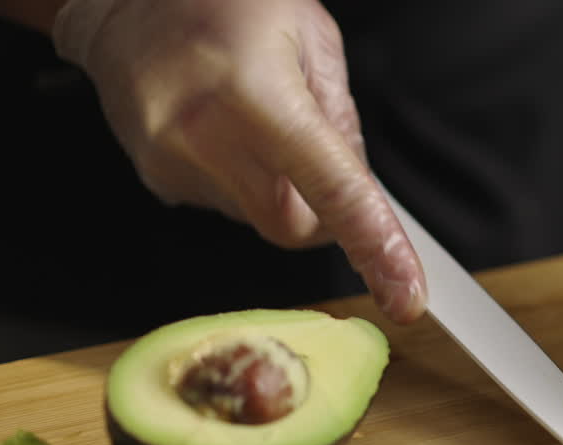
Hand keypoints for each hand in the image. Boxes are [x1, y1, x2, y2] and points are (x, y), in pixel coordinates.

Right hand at [53, 0, 426, 322]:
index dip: (376, 248)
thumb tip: (362, 185)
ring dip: (275, 185)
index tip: (405, 296)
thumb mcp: (310, 36)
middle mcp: (206, 137)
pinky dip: (240, 179)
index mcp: (257, 97)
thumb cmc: (221, 2)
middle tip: (313, 155)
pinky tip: (223, 129)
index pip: (332, 193)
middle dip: (319, 209)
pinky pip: (224, 204)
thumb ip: (340, 118)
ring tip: (253, 117)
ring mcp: (172, 164)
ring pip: (258, 217)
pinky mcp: (157, 179)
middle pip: (293, 227)